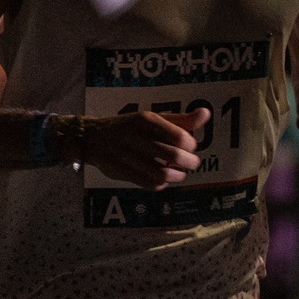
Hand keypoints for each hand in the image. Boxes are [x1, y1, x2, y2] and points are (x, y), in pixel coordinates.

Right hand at [78, 108, 207, 189]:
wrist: (92, 137)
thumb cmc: (130, 127)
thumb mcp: (152, 118)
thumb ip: (180, 120)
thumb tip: (206, 114)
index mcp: (146, 119)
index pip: (180, 137)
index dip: (191, 146)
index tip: (189, 146)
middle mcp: (136, 136)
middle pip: (173, 156)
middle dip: (189, 163)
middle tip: (191, 163)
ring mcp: (126, 155)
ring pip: (162, 173)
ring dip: (177, 176)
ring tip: (179, 173)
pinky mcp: (120, 171)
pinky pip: (148, 184)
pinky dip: (161, 184)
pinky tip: (163, 179)